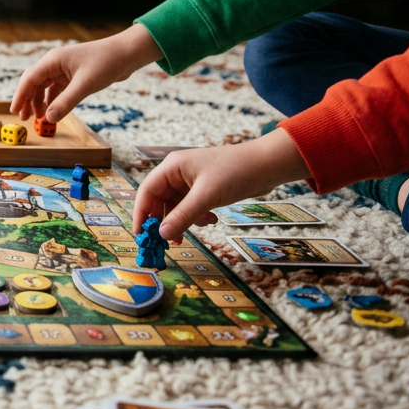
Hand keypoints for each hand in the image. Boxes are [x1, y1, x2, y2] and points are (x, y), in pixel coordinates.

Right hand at [10, 23, 163, 123]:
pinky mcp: (73, 76)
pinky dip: (53, 101)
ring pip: (45, 88)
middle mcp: (55, 64)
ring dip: (40, 102)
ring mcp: (64, 70)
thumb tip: (49, 118)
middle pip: (34, 83)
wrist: (127, 54)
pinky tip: (53, 112)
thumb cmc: (106, 63)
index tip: (14, 111)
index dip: (20, 95)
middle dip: (28, 101)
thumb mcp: (85, 85)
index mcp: (53, 60)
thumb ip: (66, 102)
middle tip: (25, 118)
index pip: (29, 78)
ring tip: (39, 118)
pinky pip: (57, 90)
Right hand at [132, 128, 310, 239]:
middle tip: (165, 242)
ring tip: (191, 233)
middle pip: (160, 200)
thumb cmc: (235, 172)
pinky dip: (196, 217)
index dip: (141, 213)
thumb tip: (162, 235)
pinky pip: (191, 207)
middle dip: (163, 221)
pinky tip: (210, 220)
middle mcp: (177, 173)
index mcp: (172, 167)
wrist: (267, 165)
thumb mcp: (207, 196)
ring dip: (182, 221)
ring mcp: (191, 181)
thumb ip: (182, 216)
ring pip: (176, 206)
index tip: (140, 234)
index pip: (146, 191)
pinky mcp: (204, 189)